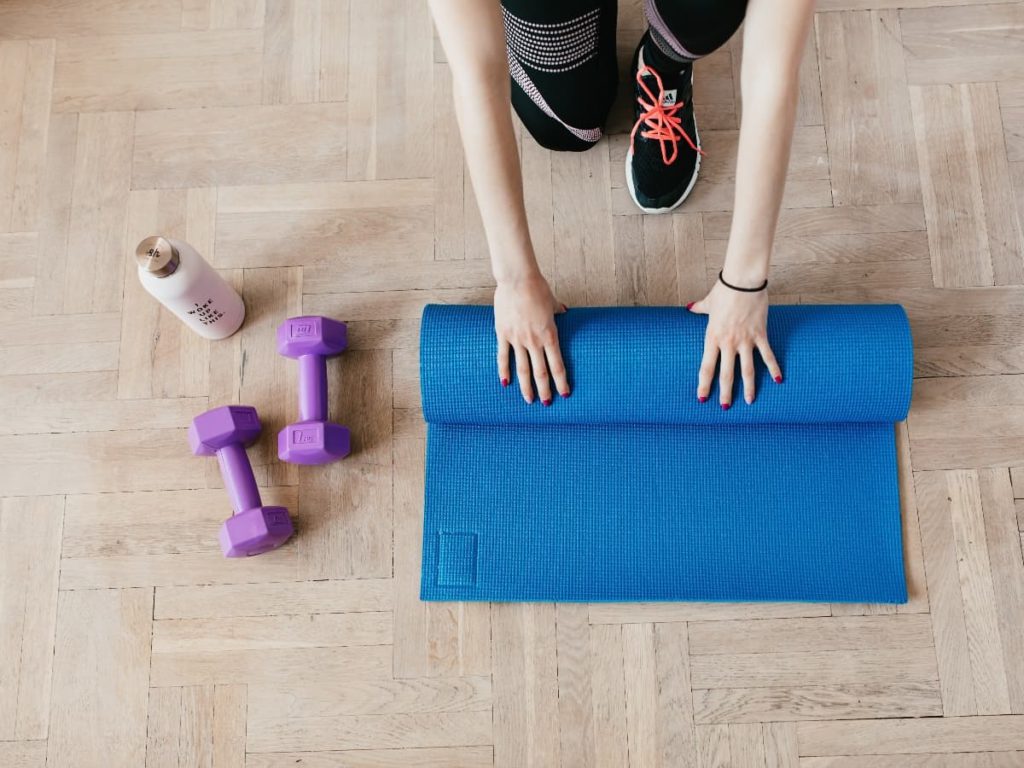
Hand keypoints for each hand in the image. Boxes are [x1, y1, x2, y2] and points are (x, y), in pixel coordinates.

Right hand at [494, 275, 569, 404]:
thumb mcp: (552, 301)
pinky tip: (505, 383)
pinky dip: (504, 371)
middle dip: (545, 390)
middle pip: (541, 372)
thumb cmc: (537, 288)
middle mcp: (534, 341)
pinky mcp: (503, 334)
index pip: (557, 365)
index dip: (561, 382)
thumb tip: (564, 311)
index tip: (564, 394)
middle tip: (547, 403)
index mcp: (549, 335)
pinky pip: (503, 356)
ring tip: (529, 400)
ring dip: (526, 386)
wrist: (517, 279)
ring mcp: (517, 339)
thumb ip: (558, 310)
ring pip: (523, 369)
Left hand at [688, 280, 781, 407]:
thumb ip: (699, 309)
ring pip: (747, 370)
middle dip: (725, 393)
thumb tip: (688, 308)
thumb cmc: (724, 291)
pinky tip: (778, 381)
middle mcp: (728, 343)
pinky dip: (774, 369)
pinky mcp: (760, 335)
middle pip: (726, 374)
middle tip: (725, 408)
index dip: (704, 384)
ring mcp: (745, 340)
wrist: (743, 281)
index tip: (702, 397)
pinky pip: (768, 356)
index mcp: (712, 337)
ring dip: (749, 388)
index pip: (706, 367)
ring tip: (750, 402)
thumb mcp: (708, 302)